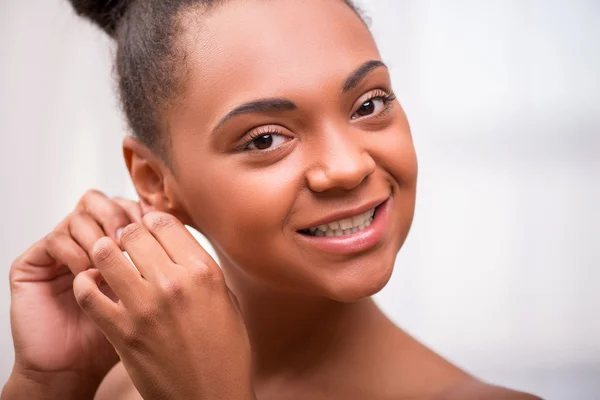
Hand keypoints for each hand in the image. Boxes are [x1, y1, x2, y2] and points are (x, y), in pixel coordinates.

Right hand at [7, 191, 142, 393]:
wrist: (77, 367)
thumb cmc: (120, 334)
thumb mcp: (150, 294)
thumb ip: (160, 260)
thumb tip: (180, 227)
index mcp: (114, 242)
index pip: (127, 205)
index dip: (141, 211)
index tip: (156, 228)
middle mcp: (86, 240)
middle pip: (103, 201)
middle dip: (120, 217)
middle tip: (130, 239)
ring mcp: (60, 250)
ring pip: (80, 215)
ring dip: (98, 236)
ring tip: (112, 261)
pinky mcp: (33, 264)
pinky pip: (55, 240)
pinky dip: (75, 253)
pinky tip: (89, 274)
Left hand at [73, 212, 253, 399]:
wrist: (209, 396)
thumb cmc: (224, 352)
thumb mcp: (227, 300)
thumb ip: (202, 268)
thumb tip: (179, 242)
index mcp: (204, 271)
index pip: (165, 221)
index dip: (152, 220)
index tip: (148, 226)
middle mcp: (174, 283)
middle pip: (133, 232)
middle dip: (127, 233)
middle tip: (125, 241)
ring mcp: (144, 307)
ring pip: (106, 254)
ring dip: (104, 251)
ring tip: (107, 258)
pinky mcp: (121, 331)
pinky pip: (88, 292)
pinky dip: (86, 283)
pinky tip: (93, 284)